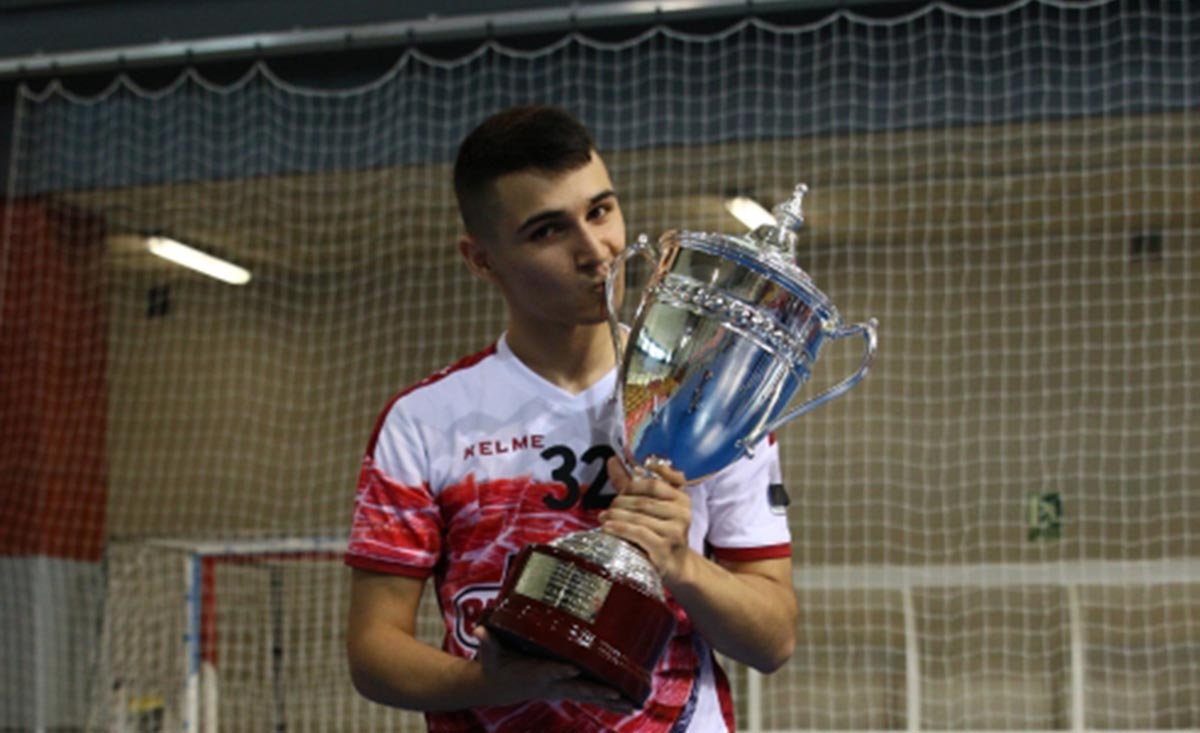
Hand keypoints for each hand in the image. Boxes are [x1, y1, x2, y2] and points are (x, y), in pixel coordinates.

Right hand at [472, 627, 633, 712]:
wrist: (497, 688)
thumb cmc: (495, 664)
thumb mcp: (488, 653)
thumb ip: (487, 641)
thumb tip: (479, 631)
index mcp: (532, 673)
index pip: (547, 671)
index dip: (559, 671)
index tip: (573, 668)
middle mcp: (549, 685)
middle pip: (574, 688)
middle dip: (594, 689)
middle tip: (614, 691)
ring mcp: (558, 689)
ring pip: (586, 695)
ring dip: (606, 699)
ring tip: (627, 702)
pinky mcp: (565, 689)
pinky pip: (588, 696)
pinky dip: (607, 701)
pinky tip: (626, 704)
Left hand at [600, 457, 691, 584]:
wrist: (676, 566)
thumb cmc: (661, 532)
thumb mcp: (653, 506)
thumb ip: (634, 484)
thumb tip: (613, 460)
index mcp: (682, 498)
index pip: (653, 484)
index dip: (632, 485)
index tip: (621, 490)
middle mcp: (682, 513)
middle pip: (642, 501)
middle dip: (620, 504)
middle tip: (607, 509)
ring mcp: (674, 532)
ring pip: (638, 517)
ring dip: (615, 517)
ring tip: (603, 518)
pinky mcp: (664, 548)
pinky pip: (638, 533)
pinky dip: (620, 529)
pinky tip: (607, 528)